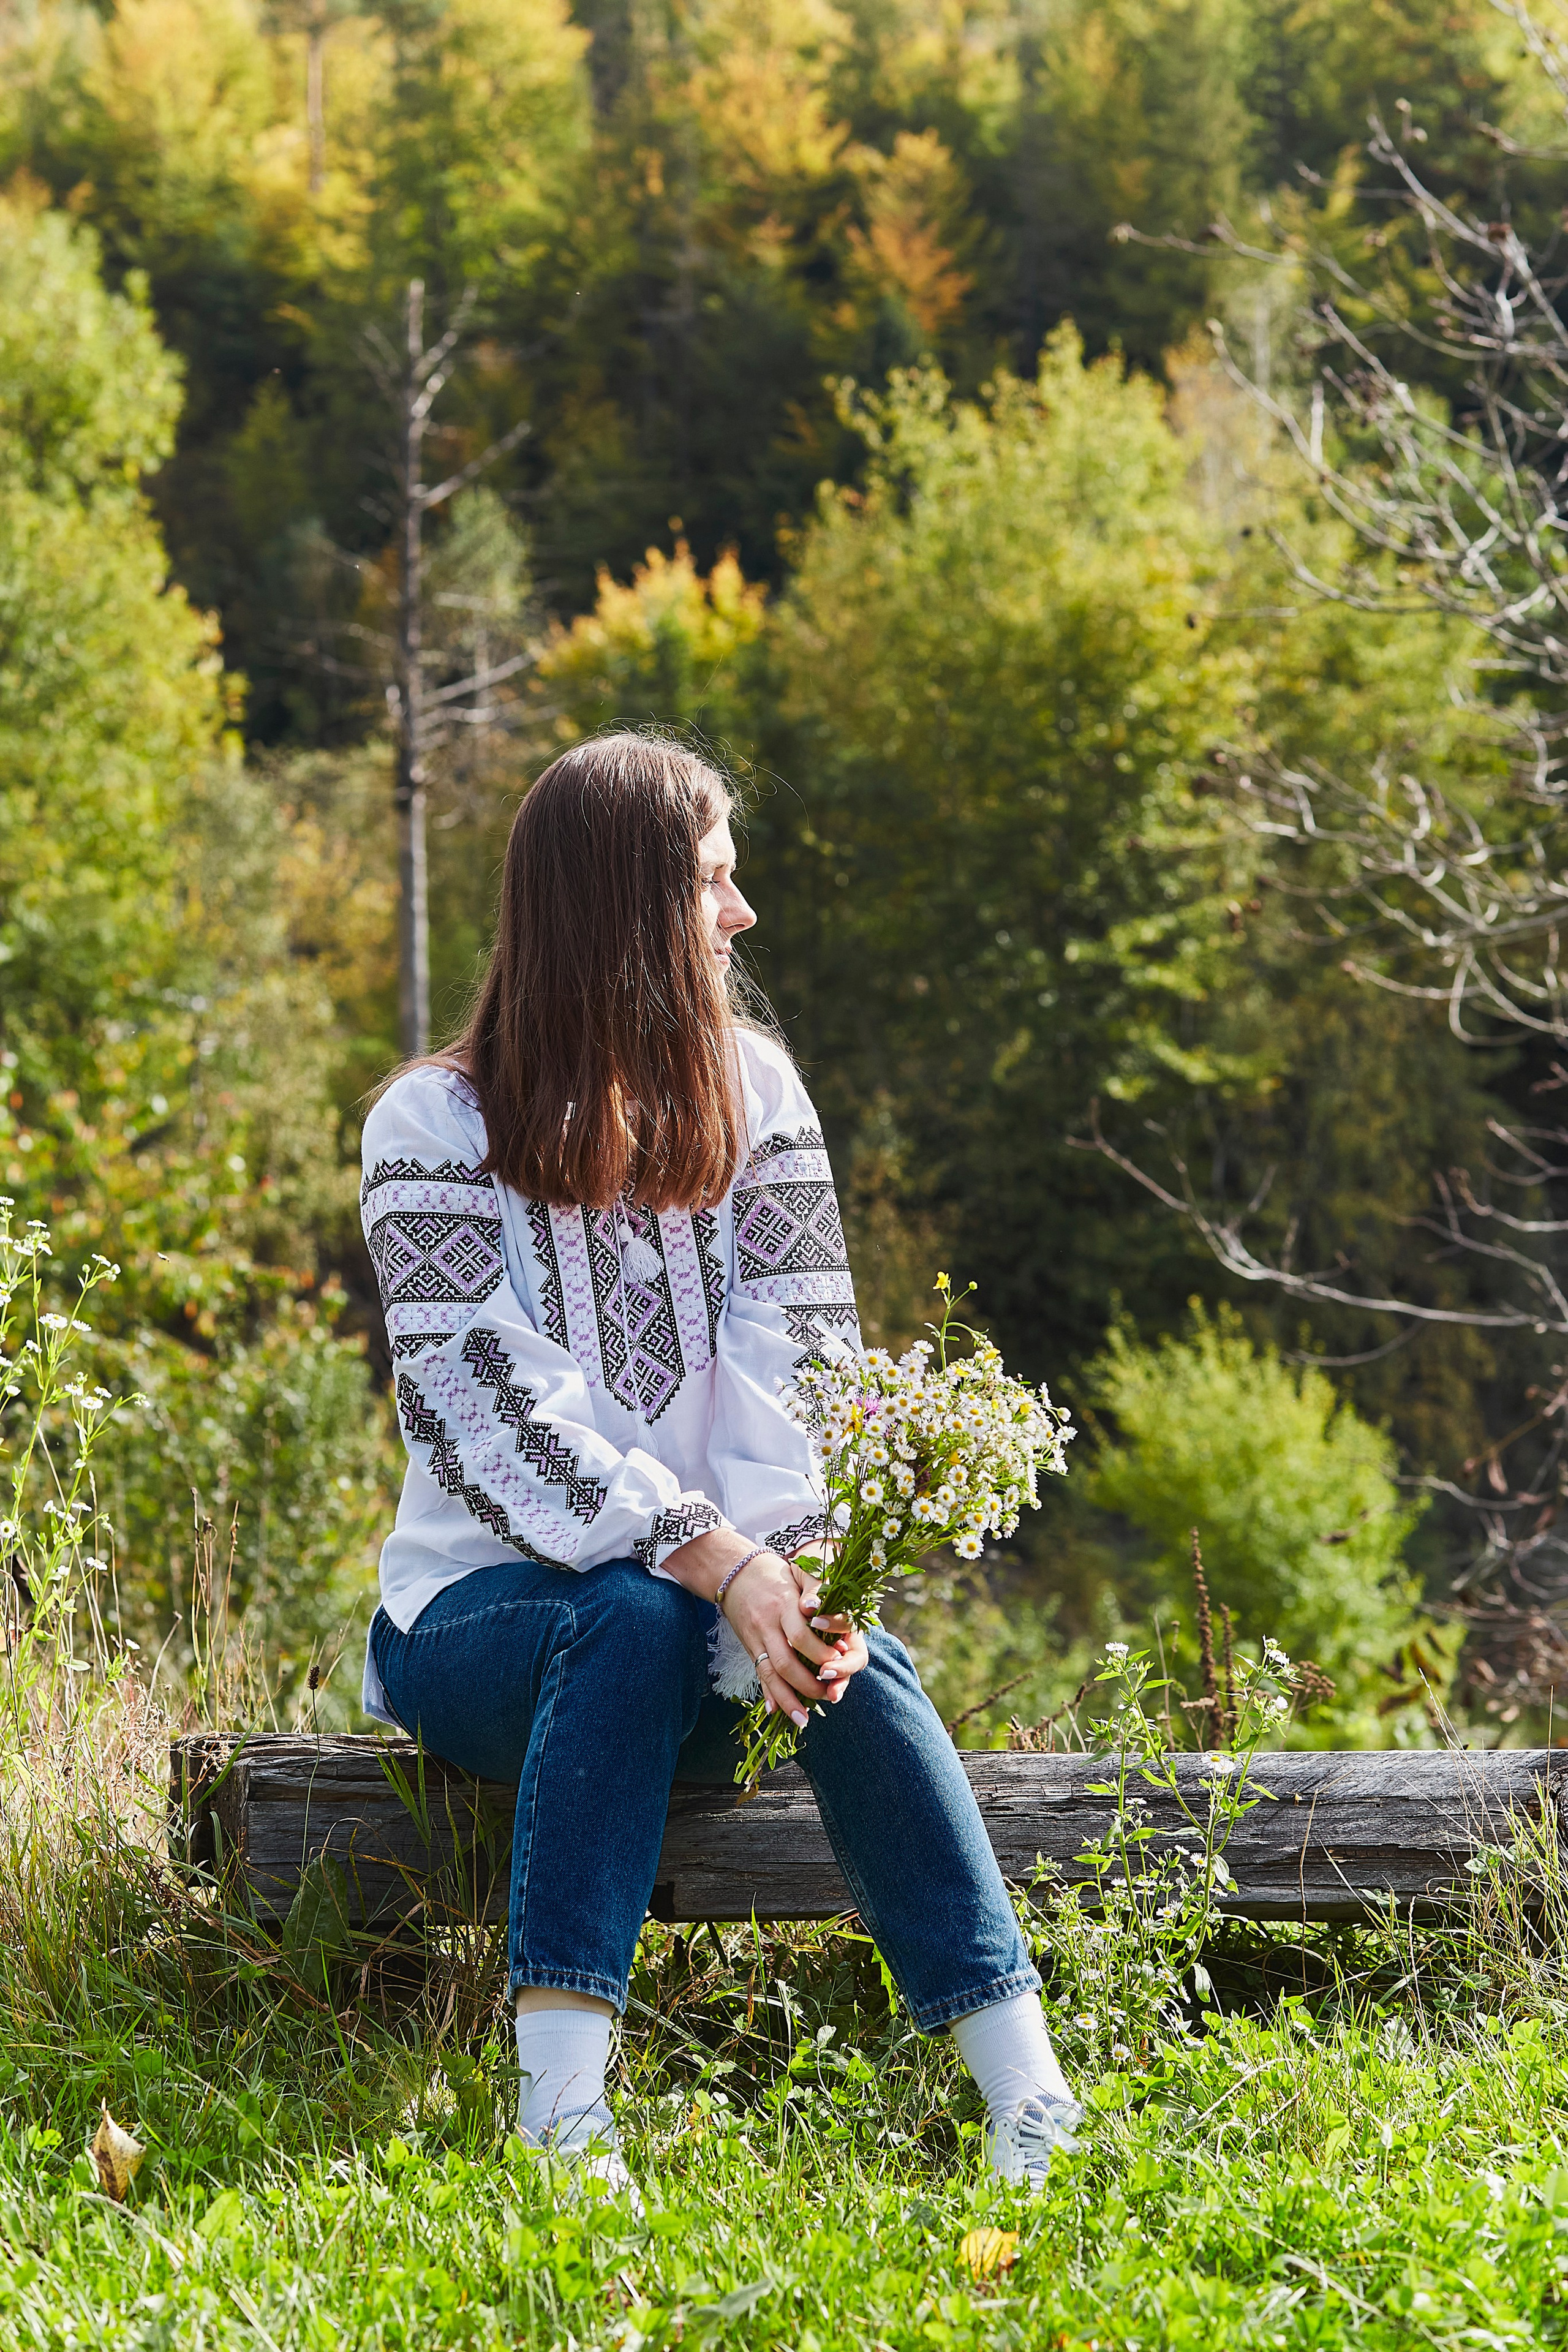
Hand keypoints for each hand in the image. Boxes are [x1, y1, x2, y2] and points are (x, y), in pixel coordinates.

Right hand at [723, 1553, 867, 1726]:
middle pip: (785, 1662)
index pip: (800, 1635)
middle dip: (807, 1684)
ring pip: (770, 1674)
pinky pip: (758, 1674)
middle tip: (829, 1695)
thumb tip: (819, 1613)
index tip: (837, 1662)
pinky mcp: (749, 1647)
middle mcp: (768, 1624)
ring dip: (787, 1699)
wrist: (735, 1572)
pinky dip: (768, 1694)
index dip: (819, 1653)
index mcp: (784, 1604)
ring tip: (803, 1719)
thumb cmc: (777, 1572)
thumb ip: (816, 1588)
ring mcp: (755, 1638)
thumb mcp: (799, 1571)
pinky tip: (775, 1711)